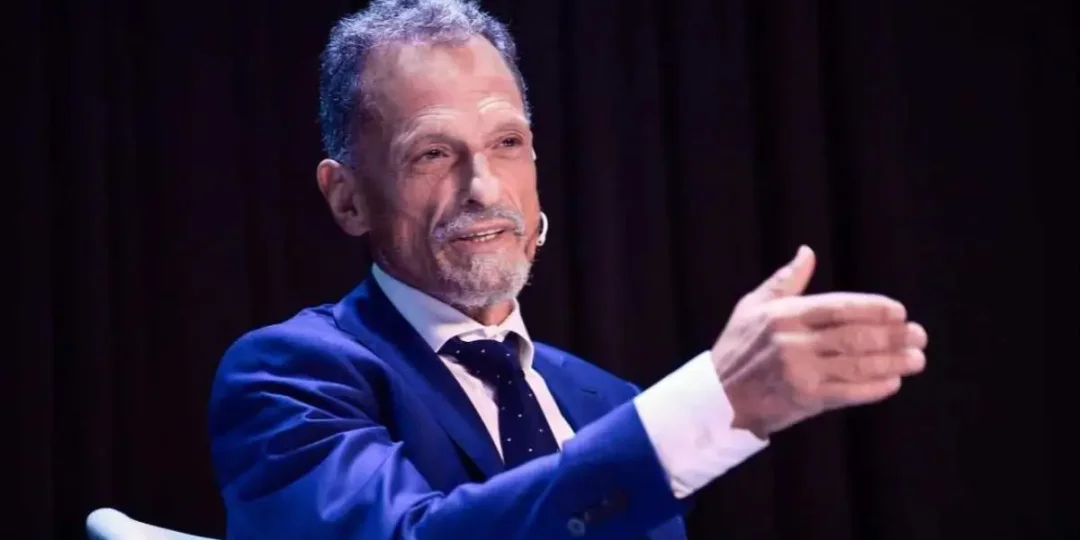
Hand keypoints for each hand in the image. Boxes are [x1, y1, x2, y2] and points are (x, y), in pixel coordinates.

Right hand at [712, 246, 927, 437]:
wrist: (718, 397)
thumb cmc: (737, 347)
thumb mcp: (753, 307)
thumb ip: (785, 281)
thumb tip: (807, 252)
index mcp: (785, 315)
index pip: (840, 306)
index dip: (874, 309)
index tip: (900, 312)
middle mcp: (794, 341)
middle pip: (856, 336)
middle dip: (893, 336)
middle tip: (919, 335)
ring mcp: (801, 372)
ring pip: (858, 365)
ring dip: (893, 362)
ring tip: (916, 359)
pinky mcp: (805, 399)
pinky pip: (848, 393)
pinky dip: (874, 388)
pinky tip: (893, 383)